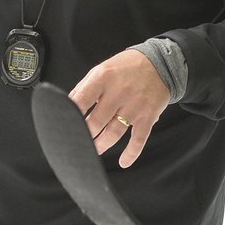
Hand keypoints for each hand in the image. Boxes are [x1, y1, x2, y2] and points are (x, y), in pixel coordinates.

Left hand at [69, 49, 170, 167]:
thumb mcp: (102, 69)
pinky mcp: (149, 115)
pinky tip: (124, 161)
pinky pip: (139, 138)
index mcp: (103, 77)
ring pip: (113, 133)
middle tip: (78, 142)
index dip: (70, 116)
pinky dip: (131, 153)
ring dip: (101, 145)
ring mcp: (135, 104)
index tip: (64, 128)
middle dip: (85, 135)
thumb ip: (84, 88)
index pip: (81, 100)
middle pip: (96, 121)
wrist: (160, 63)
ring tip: (94, 150)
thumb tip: (67, 107)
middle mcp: (119, 91)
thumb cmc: (126, 67)